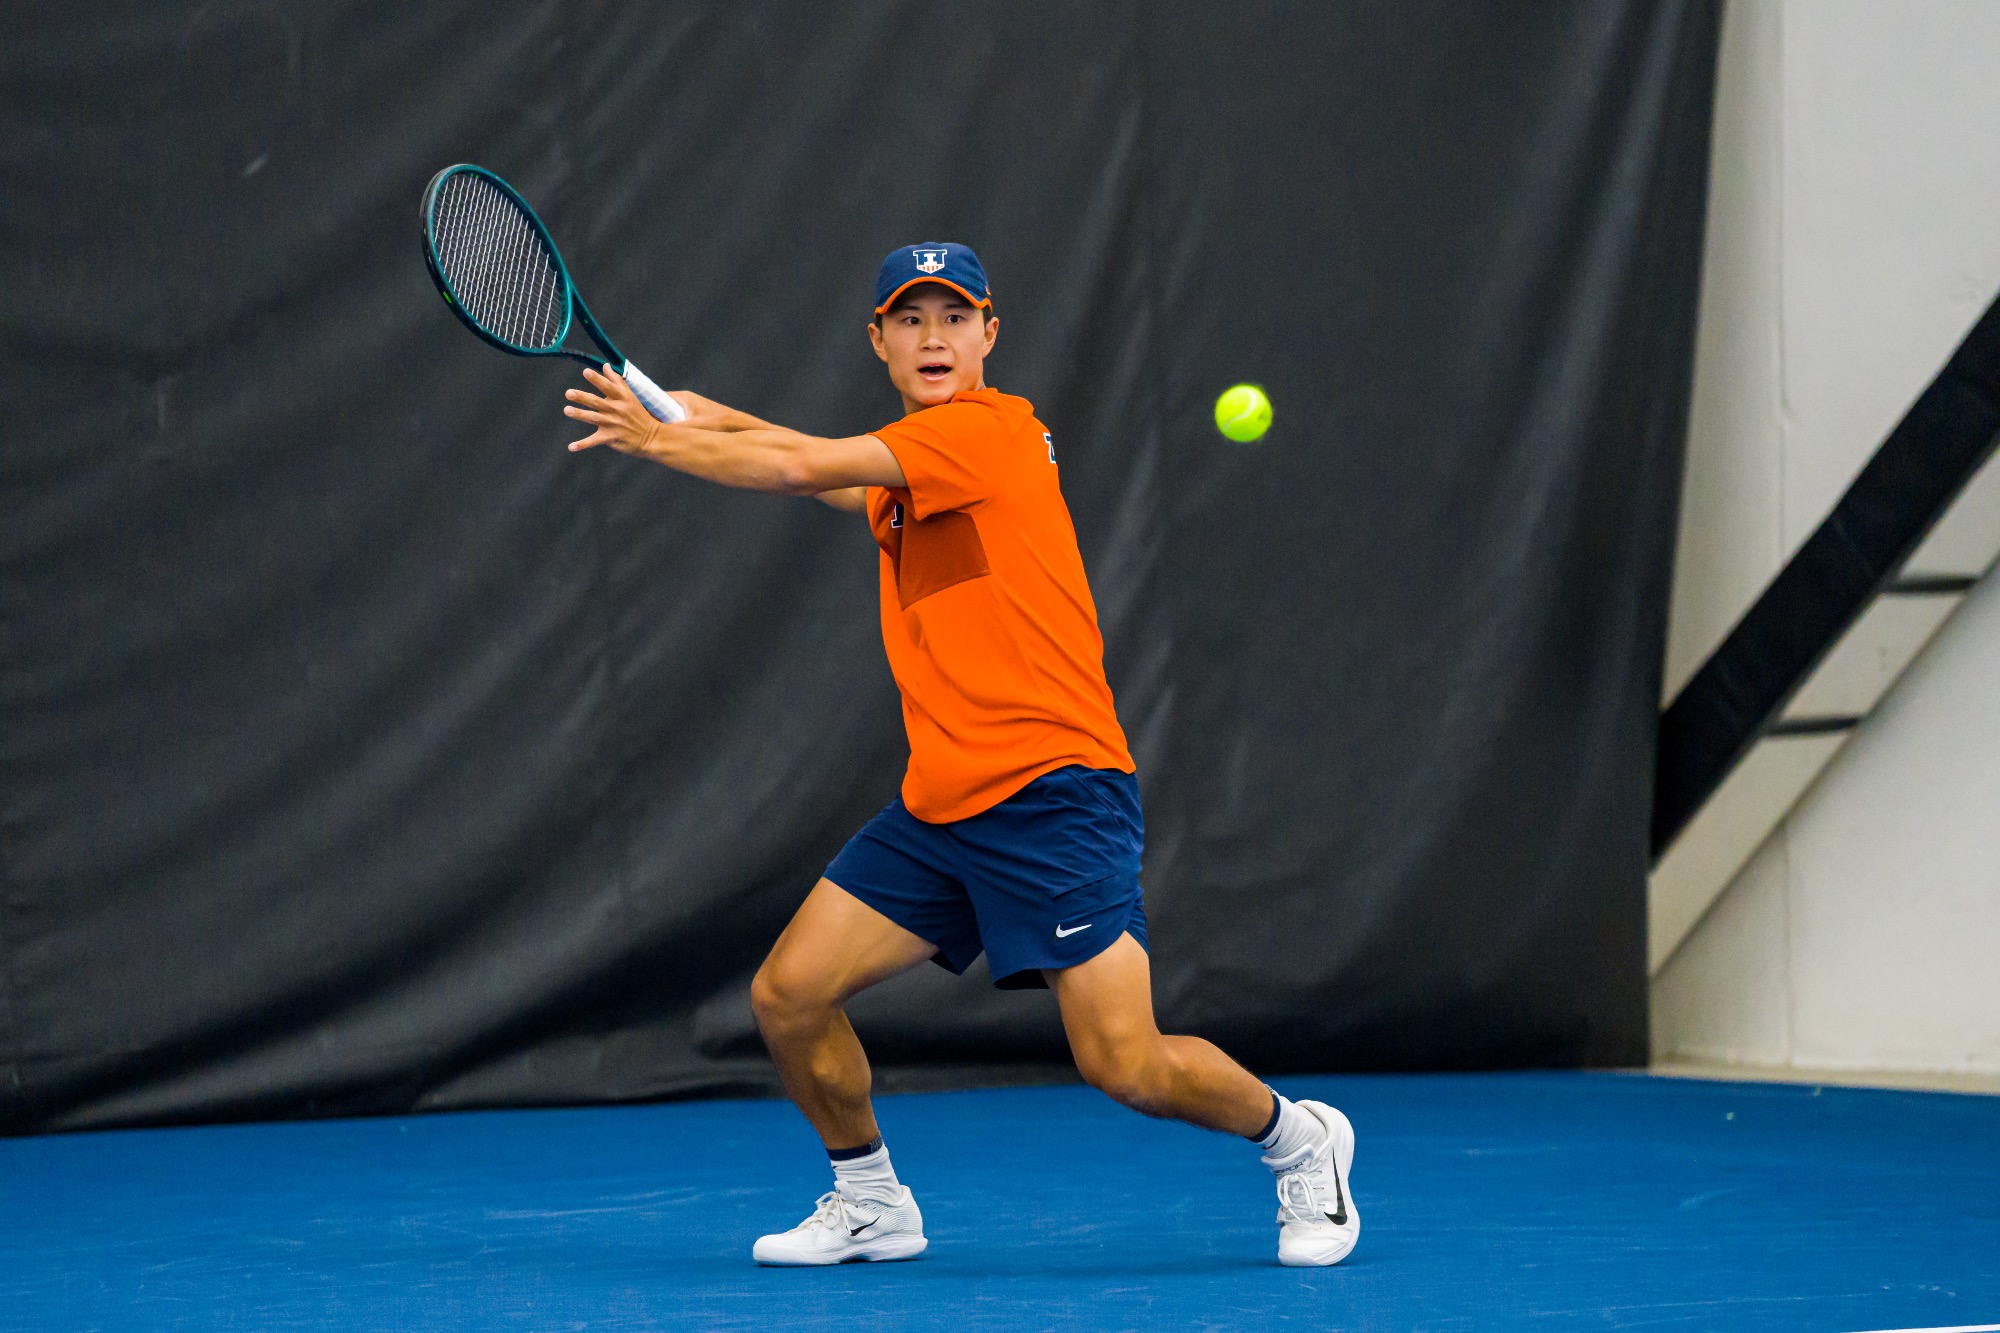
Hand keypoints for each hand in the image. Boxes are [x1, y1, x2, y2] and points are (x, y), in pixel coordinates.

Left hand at [564, 365, 685, 453]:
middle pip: (597, 402)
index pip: (608, 387)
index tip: (586, 372)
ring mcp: (614, 424)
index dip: (597, 380)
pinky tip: (571, 447)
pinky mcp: (611, 437)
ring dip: (580, 414)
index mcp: (622, 398)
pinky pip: (594, 441)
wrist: (652, 437)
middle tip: (568, 393)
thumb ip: (616, 380)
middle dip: (583, 397)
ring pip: (594, 418)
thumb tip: (605, 365)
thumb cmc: (639, 414)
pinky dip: (583, 444)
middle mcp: (617, 410)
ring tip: (567, 410)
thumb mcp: (630, 396)